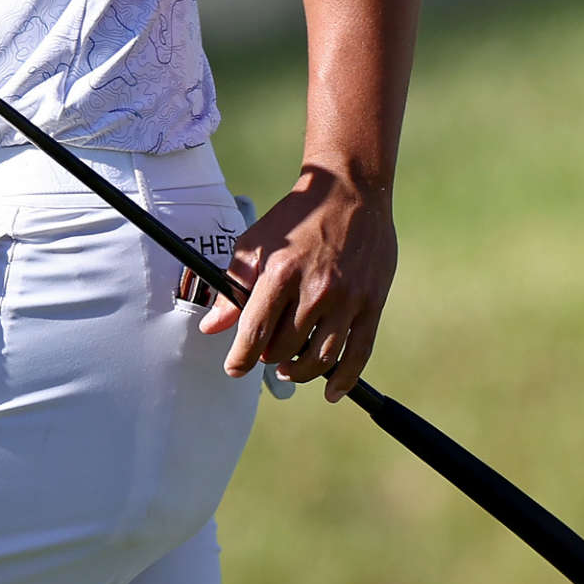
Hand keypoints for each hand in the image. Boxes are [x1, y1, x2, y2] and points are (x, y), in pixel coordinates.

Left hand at [199, 163, 396, 401]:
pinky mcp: (371, 303)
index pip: (255, 332)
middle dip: (268, 358)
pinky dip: (343, 378)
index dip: (240, 358)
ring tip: (287, 369)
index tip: (234, 367)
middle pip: (285, 348)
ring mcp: (347, 298)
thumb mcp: (255, 244)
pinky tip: (331, 392)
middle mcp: (316, 290)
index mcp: (281, 273)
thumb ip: (233, 288)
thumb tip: (212, 327)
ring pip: (320, 358)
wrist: (350, 191)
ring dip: (299, 372)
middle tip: (265, 353)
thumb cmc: (297, 217)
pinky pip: (358, 352)